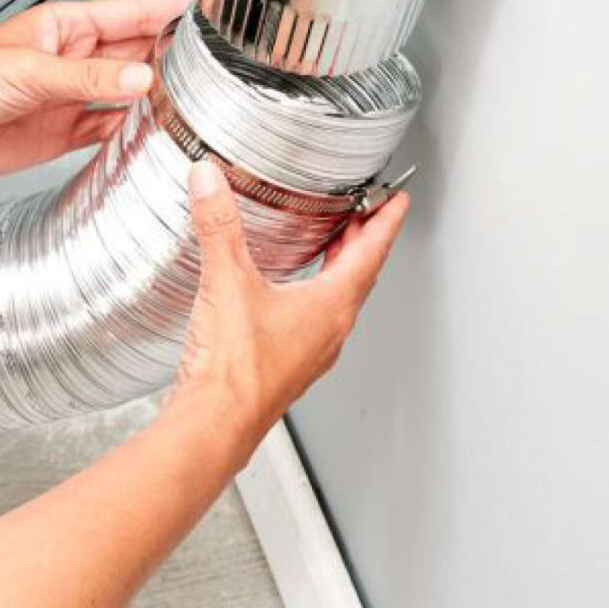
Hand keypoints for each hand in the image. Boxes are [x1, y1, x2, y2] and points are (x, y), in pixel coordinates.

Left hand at [0, 0, 186, 179]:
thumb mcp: (31, 71)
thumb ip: (88, 79)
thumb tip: (140, 81)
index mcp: (64, 28)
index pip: (128, 14)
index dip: (164, 12)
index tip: (200, 13)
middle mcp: (71, 60)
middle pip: (133, 54)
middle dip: (167, 57)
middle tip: (206, 65)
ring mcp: (69, 97)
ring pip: (125, 93)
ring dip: (152, 96)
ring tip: (188, 99)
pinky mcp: (62, 133)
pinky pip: (106, 129)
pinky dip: (129, 131)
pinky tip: (148, 131)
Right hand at [173, 160, 408, 458]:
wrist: (213, 425)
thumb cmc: (235, 371)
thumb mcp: (227, 280)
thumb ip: (218, 224)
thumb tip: (210, 181)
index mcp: (330, 307)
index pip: (372, 253)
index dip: (386, 222)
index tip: (398, 202)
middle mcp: (328, 331)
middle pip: (358, 276)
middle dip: (363, 241)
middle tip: (365, 215)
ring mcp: (308, 352)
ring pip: (336, 301)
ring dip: (338, 269)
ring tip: (328, 247)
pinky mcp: (285, 366)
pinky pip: (310, 322)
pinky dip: (310, 296)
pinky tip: (284, 293)